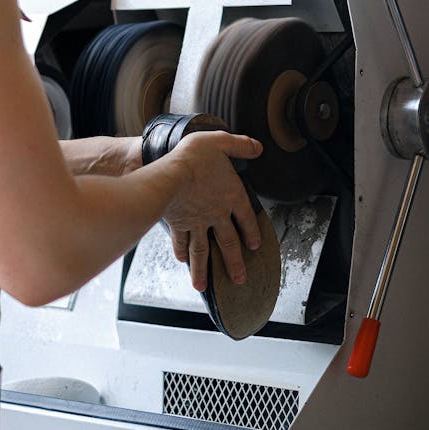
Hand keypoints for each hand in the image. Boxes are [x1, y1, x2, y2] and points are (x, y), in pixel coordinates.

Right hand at [161, 130, 262, 291]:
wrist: (170, 176)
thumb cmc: (195, 157)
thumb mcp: (221, 142)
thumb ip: (240, 145)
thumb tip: (257, 148)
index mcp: (231, 195)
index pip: (246, 217)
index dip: (252, 231)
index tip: (254, 245)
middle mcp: (217, 214)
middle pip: (229, 242)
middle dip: (234, 263)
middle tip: (239, 279)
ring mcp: (197, 223)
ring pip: (202, 251)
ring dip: (203, 270)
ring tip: (203, 287)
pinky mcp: (178, 225)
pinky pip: (181, 242)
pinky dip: (182, 252)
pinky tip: (182, 261)